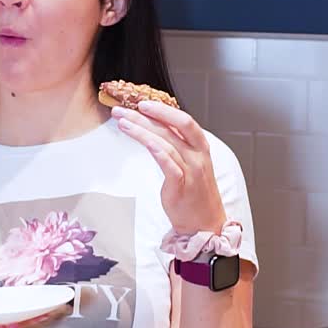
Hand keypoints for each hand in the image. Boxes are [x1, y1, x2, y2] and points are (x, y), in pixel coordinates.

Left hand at [112, 102, 226, 233]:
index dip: (164, 110)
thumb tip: (154, 129)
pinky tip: (143, 141)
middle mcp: (197, 156)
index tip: (144, 103)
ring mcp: (190, 171)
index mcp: (200, 148)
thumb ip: (176, 146)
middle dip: (148, 115)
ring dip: (142, 130)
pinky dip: (156, 150)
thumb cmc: (195, 194)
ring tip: (123, 123)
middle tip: (125, 109)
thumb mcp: (190, 164)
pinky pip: (168, 164)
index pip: (183, 121)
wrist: (204, 224)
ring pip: (166, 143)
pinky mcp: (181, 186)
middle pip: (173, 127)